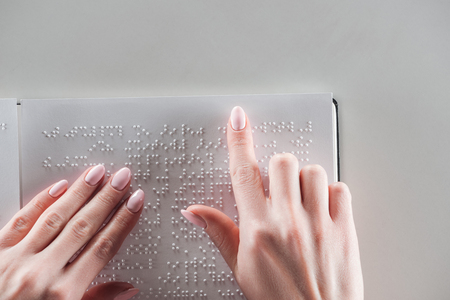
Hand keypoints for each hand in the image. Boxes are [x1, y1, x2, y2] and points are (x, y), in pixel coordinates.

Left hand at [0, 166, 143, 299]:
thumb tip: (126, 288)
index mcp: (64, 294)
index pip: (103, 247)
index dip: (123, 221)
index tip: (135, 202)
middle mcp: (41, 273)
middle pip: (83, 226)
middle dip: (107, 199)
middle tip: (122, 178)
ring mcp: (16, 260)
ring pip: (55, 217)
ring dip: (79, 193)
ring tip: (96, 174)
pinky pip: (20, 221)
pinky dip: (41, 202)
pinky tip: (58, 187)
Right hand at [182, 107, 363, 299]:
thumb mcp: (242, 268)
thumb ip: (220, 233)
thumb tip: (195, 212)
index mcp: (258, 229)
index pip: (243, 172)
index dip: (239, 140)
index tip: (238, 120)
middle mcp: (288, 221)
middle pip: (282, 161)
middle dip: (278, 168)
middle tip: (278, 187)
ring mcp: (319, 223)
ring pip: (312, 170)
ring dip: (304, 179)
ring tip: (301, 199)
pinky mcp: (345, 228)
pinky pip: (340, 189)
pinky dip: (332, 192)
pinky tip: (323, 208)